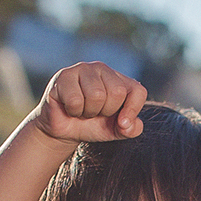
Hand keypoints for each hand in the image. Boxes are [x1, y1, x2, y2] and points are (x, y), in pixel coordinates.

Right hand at [31, 62, 146, 143]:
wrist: (63, 130)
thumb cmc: (92, 125)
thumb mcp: (116, 130)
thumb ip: (131, 129)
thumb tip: (127, 123)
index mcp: (119, 79)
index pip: (138, 91)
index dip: (132, 111)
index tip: (121, 123)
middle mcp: (102, 69)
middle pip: (117, 92)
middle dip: (105, 111)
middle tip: (94, 112)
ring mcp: (82, 69)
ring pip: (96, 95)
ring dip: (88, 112)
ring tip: (82, 109)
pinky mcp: (64, 76)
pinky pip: (76, 100)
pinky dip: (73, 111)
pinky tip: (69, 107)